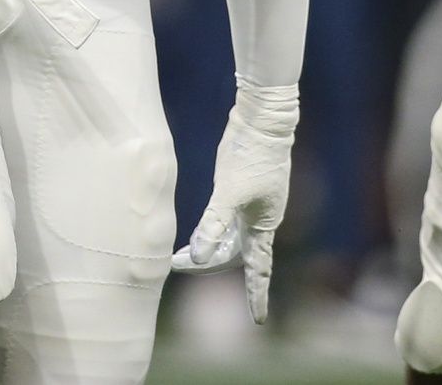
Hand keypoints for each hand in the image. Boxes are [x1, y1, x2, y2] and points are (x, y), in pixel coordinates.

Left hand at [171, 81, 299, 323]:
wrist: (262, 120)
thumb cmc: (250, 155)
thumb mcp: (229, 192)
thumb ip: (213, 224)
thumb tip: (198, 258)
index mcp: (264, 225)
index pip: (259, 269)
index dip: (257, 295)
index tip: (259, 320)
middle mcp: (261, 219)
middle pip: (235, 254)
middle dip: (210, 266)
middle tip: (177, 268)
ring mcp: (253, 204)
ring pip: (229, 237)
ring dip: (207, 248)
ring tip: (179, 256)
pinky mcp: (244, 189)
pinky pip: (227, 221)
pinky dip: (212, 230)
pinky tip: (198, 231)